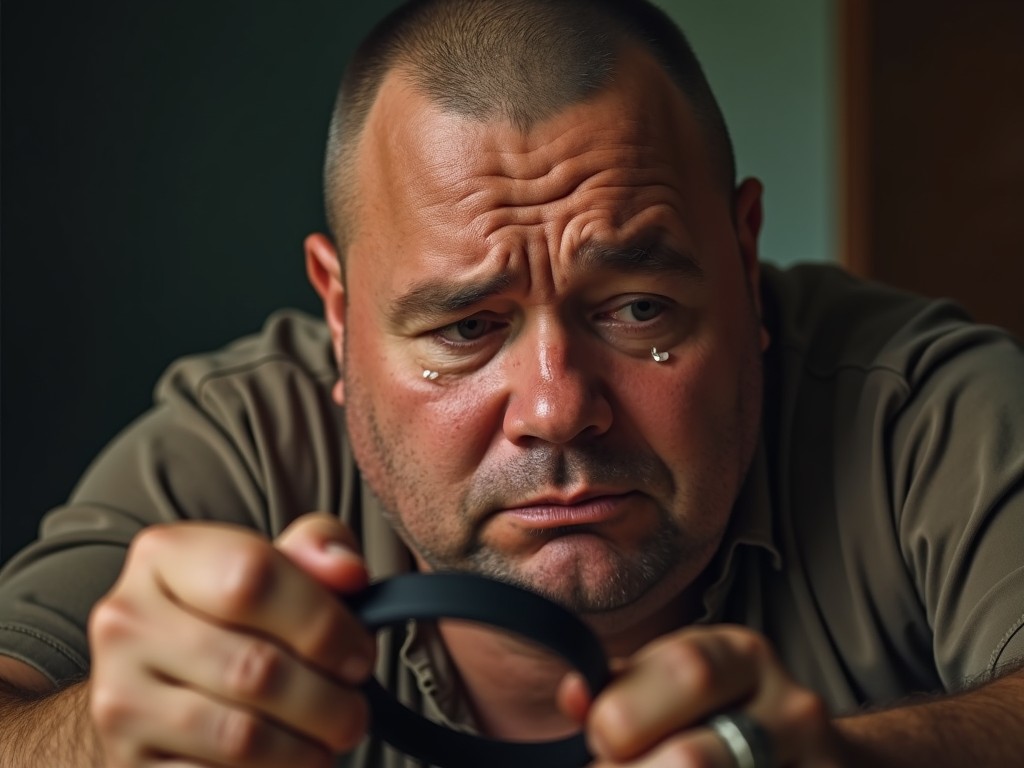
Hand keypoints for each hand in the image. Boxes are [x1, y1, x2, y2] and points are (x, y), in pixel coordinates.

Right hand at [88, 514, 374, 767]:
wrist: (159, 686)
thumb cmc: (236, 618)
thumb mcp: (278, 565)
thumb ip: (319, 549)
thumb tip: (348, 571)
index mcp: (164, 555)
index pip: (254, 576)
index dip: (323, 623)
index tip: (358, 655)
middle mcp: (127, 622)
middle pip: (255, 668)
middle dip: (327, 700)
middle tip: (353, 713)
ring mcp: (118, 698)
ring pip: (240, 737)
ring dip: (304, 750)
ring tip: (326, 742)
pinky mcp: (127, 765)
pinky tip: (284, 763)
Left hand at [560, 625, 841, 766]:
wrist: (814, 758)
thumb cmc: (718, 716)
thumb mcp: (673, 686)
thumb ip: (620, 690)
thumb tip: (573, 694)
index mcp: (741, 655)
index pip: (681, 672)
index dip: (624, 713)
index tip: (599, 737)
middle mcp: (789, 706)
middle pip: (693, 757)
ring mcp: (815, 761)